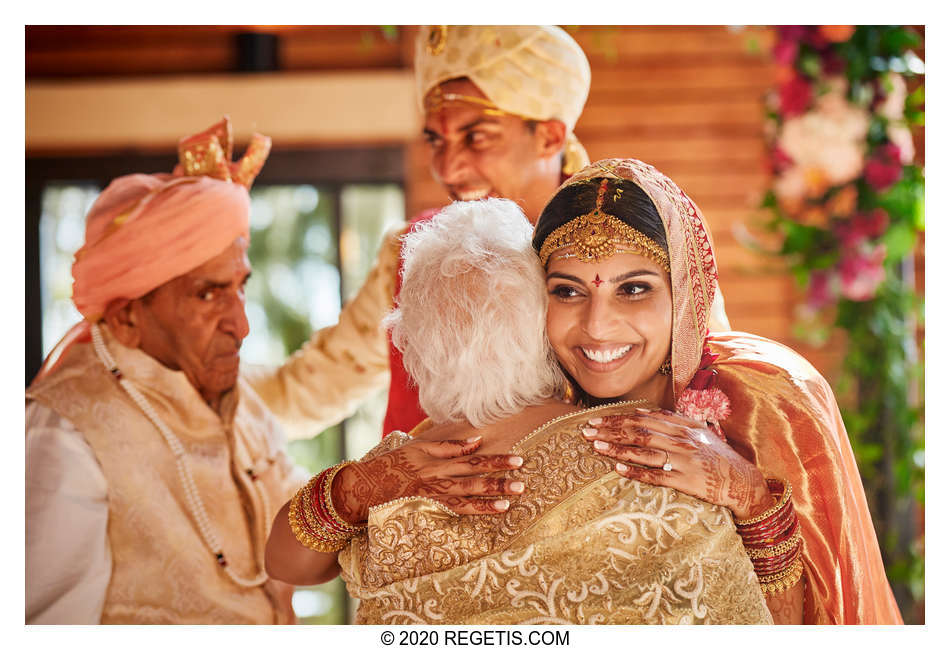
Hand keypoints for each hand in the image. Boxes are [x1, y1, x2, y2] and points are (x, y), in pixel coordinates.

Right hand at [332, 437, 524, 521]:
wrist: (363, 486)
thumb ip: (446, 445)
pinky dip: (477, 509)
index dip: (495, 458)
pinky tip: (494, 510)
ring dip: (492, 495)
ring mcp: (433, 492)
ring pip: (468, 493)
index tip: (517, 459)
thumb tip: (476, 440)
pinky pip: (457, 509)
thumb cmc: (391, 465)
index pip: (472, 457)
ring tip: (513, 497)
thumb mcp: (416, 447)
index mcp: (436, 458)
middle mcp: (437, 474)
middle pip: (473, 475)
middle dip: (499, 476)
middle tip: (522, 478)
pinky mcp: (428, 506)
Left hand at [582, 408, 772, 519]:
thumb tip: (639, 412)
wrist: (743, 481)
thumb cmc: (717, 456)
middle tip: (586, 432)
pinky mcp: (688, 481)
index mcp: (682, 426)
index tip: (595, 420)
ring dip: (618, 449)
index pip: (642, 419)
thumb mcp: (697, 432)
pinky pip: (658, 476)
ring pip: (645, 451)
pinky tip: (619, 471)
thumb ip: (670, 420)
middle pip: (639, 432)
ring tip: (596, 447)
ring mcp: (685, 460)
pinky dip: (638, 472)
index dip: (616, 419)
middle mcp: (682, 440)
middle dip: (610, 431)